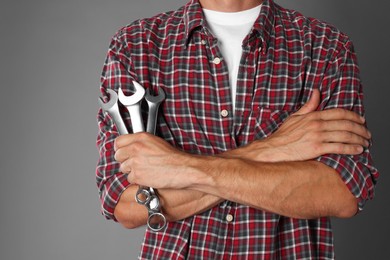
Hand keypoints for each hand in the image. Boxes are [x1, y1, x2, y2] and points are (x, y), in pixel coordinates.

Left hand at [114, 133, 193, 188]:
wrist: (182, 169)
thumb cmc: (173, 157)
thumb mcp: (156, 142)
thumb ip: (141, 142)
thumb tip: (130, 146)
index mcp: (141, 138)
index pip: (118, 141)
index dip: (121, 148)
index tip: (124, 152)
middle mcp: (136, 148)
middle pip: (118, 155)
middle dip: (125, 160)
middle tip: (135, 162)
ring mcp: (135, 162)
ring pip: (123, 168)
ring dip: (131, 170)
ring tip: (144, 169)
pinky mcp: (137, 175)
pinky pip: (129, 178)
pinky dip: (137, 179)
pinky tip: (147, 176)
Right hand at [232, 89, 370, 161]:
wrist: (273, 149)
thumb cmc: (283, 135)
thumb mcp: (295, 117)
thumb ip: (309, 106)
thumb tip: (317, 92)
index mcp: (313, 116)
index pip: (339, 113)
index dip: (354, 116)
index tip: (362, 121)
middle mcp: (317, 124)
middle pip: (346, 124)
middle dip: (360, 129)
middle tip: (368, 134)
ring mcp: (317, 136)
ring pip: (345, 135)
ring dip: (359, 139)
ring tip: (366, 142)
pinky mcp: (316, 149)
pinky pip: (339, 147)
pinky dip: (351, 148)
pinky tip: (358, 150)